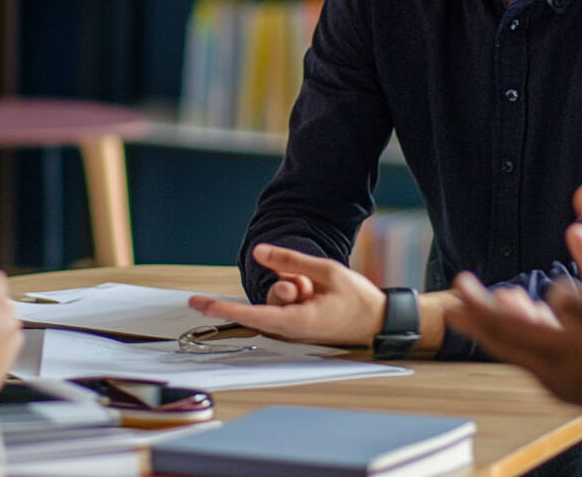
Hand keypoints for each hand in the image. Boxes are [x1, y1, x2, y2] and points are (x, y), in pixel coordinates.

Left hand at [189, 243, 385, 345]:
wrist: (380, 322)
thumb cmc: (357, 299)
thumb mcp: (326, 270)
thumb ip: (290, 260)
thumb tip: (259, 251)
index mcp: (298, 321)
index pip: (252, 314)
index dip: (223, 309)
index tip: (201, 304)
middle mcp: (292, 330)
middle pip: (266, 302)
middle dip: (282, 285)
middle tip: (308, 284)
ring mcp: (295, 330)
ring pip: (275, 301)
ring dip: (292, 287)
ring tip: (316, 287)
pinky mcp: (298, 325)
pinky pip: (285, 304)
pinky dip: (297, 292)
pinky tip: (313, 290)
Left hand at [448, 272, 581, 415]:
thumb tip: (556, 294)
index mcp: (565, 356)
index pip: (505, 328)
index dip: (478, 306)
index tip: (457, 287)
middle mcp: (558, 374)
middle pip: (504, 341)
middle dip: (478, 316)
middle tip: (456, 298)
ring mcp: (567, 383)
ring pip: (521, 349)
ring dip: (504, 322)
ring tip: (493, 302)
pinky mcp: (578, 385)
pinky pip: (541, 355)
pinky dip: (531, 332)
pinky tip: (538, 314)